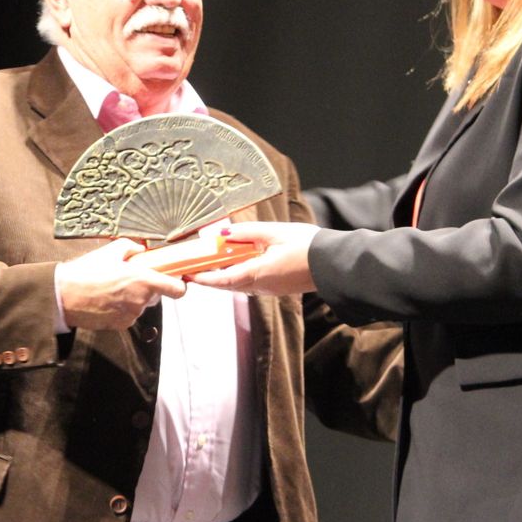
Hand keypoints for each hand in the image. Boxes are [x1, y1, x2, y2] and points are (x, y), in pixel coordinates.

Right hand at [56, 238, 186, 329]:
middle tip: (129, 278)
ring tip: (112, 288)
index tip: (172, 280)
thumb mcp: (110, 250)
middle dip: (148, 288)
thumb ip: (132, 247)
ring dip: (133, 298)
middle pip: (157, 296)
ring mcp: (131, 315)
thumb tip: (142, 250)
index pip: (177, 290)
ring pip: (141, 306)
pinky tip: (106, 300)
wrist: (63, 296)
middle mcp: (141, 301)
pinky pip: (129, 315)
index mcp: (143, 281)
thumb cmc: (86, 272)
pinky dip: (122, 309)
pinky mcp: (121, 325)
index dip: (177, 285)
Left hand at [188, 222, 318, 295]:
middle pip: (228, 284)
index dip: (203, 277)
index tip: (188, 274)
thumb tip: (221, 234)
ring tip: (212, 262)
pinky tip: (238, 262)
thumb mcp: (274, 232)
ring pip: (239, 285)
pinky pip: (251, 283)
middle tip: (195, 266)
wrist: (333, 263)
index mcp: (258, 274)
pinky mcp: (277, 287)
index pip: (222, 280)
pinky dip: (239, 275)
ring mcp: (270, 289)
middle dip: (210, 277)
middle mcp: (261, 286)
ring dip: (224, 276)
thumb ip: (246, 232)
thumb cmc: (307, 246)